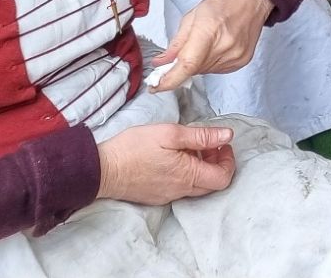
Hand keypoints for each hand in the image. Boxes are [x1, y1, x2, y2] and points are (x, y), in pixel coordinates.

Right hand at [97, 122, 236, 204]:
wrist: (102, 169)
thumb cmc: (135, 148)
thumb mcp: (171, 134)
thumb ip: (202, 136)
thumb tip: (228, 136)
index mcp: (187, 176)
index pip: (223, 178)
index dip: (229, 161)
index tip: (222, 144)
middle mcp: (180, 191)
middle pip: (212, 183)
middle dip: (216, 162)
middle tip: (208, 144)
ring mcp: (167, 196)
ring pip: (196, 185)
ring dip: (200, 167)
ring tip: (189, 147)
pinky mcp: (155, 196)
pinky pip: (180, 187)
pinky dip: (185, 173)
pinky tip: (174, 157)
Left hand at [146, 0, 273, 91]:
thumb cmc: (221, 3)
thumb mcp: (192, 17)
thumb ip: (176, 43)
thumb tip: (161, 62)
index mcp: (208, 30)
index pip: (187, 65)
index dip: (169, 80)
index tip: (155, 86)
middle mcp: (224, 46)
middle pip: (194, 70)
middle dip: (181, 67)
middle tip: (180, 54)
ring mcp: (235, 55)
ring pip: (204, 72)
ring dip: (197, 64)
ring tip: (204, 44)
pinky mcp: (242, 61)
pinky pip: (217, 70)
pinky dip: (210, 63)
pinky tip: (215, 48)